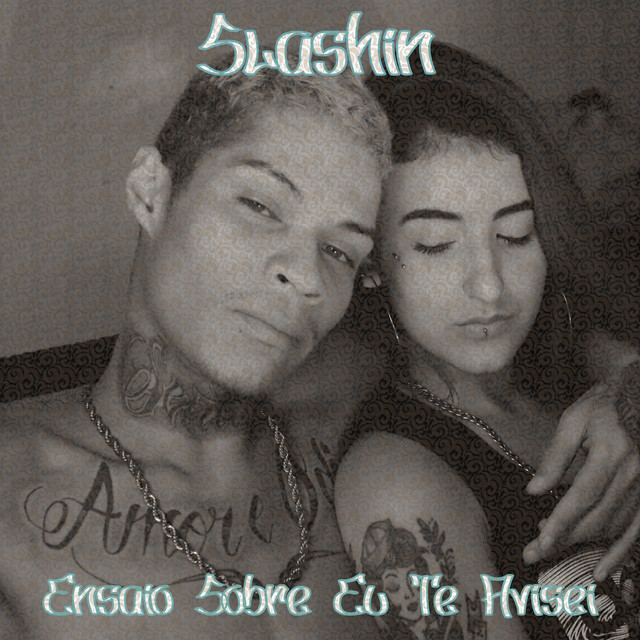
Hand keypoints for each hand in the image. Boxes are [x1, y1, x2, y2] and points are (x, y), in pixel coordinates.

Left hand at [523, 378, 639, 580]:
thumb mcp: (572, 421)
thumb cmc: (603, 407)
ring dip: (582, 543)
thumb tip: (533, 490)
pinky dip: (618, 554)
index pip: (580, 499)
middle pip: (595, 519)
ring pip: (612, 529)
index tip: (539, 545)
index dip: (559, 525)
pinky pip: (636, 533)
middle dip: (563, 540)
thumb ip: (554, 457)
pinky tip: (600, 571)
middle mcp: (632, 477)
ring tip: (552, 546)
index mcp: (610, 455)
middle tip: (534, 552)